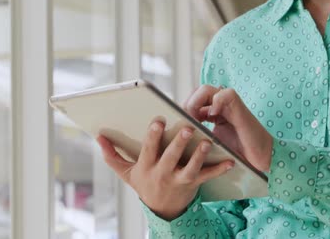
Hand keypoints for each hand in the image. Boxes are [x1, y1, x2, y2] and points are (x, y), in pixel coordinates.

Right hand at [96, 121, 233, 220]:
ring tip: (208, 141)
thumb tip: (98, 136)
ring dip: (200, 155)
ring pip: (191, 168)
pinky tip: (230, 160)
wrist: (162, 210)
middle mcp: (162, 174)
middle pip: (171, 157)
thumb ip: (112, 155)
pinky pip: (208, 176)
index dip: (153, 135)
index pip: (149, 150)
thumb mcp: (127, 173)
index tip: (159, 120)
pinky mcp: (194, 185)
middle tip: (188, 128)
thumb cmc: (144, 184)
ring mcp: (179, 180)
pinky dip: (219, 169)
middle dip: (179, 143)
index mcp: (146, 167)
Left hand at [183, 85, 272, 171]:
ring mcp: (230, 105)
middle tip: (185, 120)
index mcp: (212, 112)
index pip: (192, 101)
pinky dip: (217, 101)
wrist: (258, 159)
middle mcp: (220, 105)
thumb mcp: (210, 142)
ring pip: (207, 89)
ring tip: (195, 118)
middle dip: (188, 104)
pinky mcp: (240, 107)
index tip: (178, 122)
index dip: (183, 109)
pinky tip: (212, 115)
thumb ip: (197, 133)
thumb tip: (177, 132)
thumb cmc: (236, 153)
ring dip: (197, 102)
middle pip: (196, 93)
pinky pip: (226, 94)